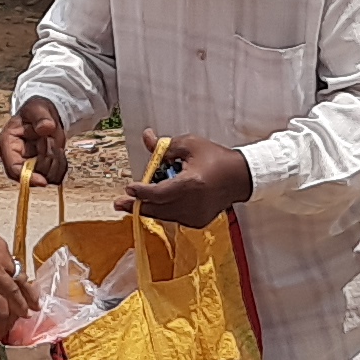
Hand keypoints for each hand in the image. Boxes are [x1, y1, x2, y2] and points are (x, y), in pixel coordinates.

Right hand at [0, 96, 69, 183]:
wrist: (45, 115)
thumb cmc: (36, 111)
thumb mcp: (38, 109)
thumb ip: (41, 117)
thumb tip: (46, 128)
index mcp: (8, 143)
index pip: (13, 168)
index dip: (28, 177)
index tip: (43, 182)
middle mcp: (15, 157)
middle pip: (33, 175)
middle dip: (47, 161)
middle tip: (53, 141)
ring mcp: (27, 165)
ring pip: (45, 177)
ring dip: (56, 162)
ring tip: (56, 143)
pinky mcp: (39, 169)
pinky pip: (54, 176)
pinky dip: (61, 165)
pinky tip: (59, 151)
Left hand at [125, 139, 253, 227]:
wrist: (240, 177)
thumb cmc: (216, 159)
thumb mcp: (189, 145)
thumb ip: (164, 146)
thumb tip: (147, 137)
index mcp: (190, 184)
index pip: (158, 193)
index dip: (141, 192)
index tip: (129, 188)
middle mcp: (193, 204)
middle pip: (157, 209)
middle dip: (137, 206)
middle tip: (119, 204)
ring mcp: (196, 215)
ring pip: (164, 215)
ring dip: (151, 207)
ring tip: (137, 199)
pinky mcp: (198, 222)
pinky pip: (174, 217)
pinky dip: (165, 209)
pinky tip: (162, 200)